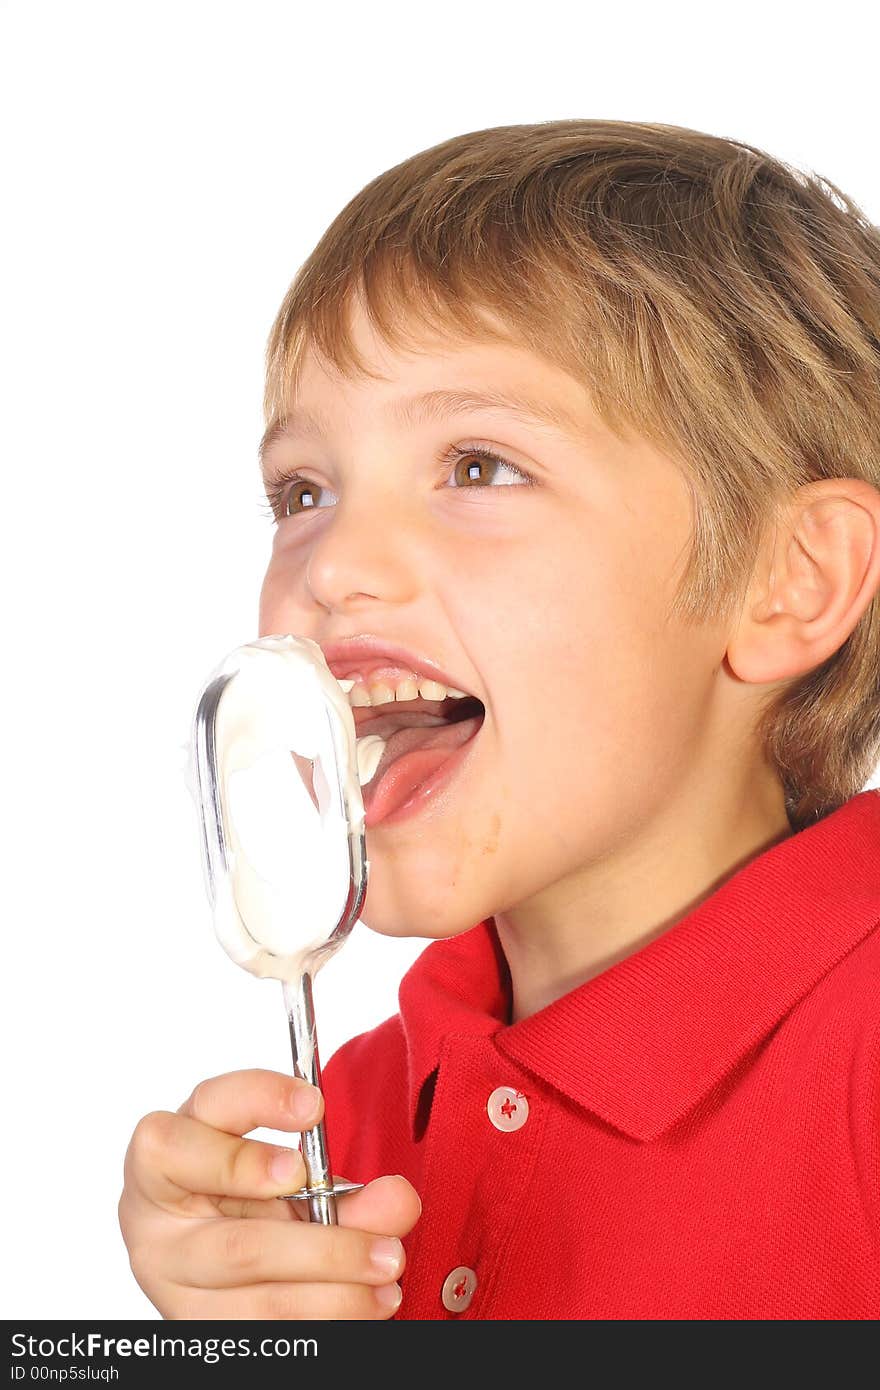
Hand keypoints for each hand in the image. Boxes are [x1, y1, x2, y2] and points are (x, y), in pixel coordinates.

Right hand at [118, 1068, 420, 1318]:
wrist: (202, 1254)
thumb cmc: (242, 1195)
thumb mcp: (284, 1174)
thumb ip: (340, 1183)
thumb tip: (398, 1201)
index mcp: (168, 1150)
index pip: (204, 1111)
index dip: (259, 1103)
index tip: (315, 1109)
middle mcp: (154, 1219)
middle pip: (238, 1244)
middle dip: (322, 1250)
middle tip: (385, 1247)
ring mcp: (168, 1283)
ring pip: (255, 1299)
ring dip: (335, 1292)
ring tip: (386, 1276)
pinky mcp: (191, 1325)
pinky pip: (263, 1331)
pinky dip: (324, 1319)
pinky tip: (365, 1304)